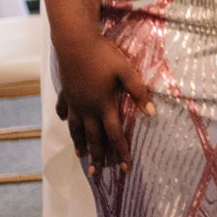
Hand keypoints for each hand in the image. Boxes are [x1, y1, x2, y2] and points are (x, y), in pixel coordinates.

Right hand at [54, 35, 154, 173]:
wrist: (75, 43)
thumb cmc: (104, 56)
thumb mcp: (126, 72)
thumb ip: (138, 92)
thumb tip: (152, 112)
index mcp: (104, 105)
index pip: (114, 135)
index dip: (121, 152)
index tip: (125, 168)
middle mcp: (87, 108)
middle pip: (93, 137)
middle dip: (97, 156)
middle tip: (96, 173)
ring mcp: (74, 101)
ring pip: (76, 128)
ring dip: (79, 143)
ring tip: (81, 155)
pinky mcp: (66, 92)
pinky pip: (64, 109)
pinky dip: (65, 117)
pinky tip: (64, 121)